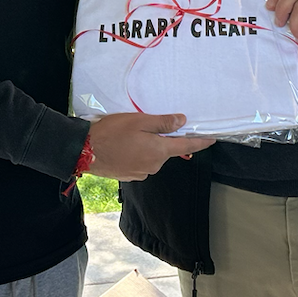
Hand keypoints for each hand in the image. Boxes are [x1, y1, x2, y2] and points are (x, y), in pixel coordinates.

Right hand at [87, 112, 215, 180]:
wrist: (85, 152)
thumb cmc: (112, 133)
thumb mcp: (139, 121)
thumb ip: (163, 123)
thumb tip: (182, 121)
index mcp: (159, 151)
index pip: (186, 146)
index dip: (201, 142)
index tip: (212, 140)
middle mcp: (154, 165)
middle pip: (166, 150)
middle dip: (160, 139)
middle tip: (143, 126)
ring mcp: (142, 172)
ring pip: (152, 156)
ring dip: (146, 146)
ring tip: (128, 136)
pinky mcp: (130, 175)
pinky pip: (140, 162)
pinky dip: (136, 154)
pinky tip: (123, 146)